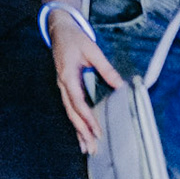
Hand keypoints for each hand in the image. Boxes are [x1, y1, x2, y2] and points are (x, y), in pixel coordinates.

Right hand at [49, 11, 124, 152]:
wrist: (59, 29)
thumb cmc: (74, 38)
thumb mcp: (92, 50)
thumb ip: (105, 68)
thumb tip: (120, 85)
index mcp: (67, 75)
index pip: (77, 101)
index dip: (87, 117)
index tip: (96, 130)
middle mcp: (62, 84)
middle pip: (72, 112)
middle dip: (82, 131)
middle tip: (92, 148)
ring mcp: (62, 87)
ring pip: (70, 113)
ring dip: (78, 131)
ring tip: (86, 148)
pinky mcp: (65, 87)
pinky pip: (70, 108)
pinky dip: (76, 123)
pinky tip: (81, 134)